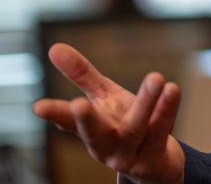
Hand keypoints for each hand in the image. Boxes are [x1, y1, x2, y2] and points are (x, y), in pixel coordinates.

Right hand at [32, 43, 185, 183]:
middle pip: (95, 134)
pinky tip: (172, 89)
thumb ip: (81, 75)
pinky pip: (161, 131)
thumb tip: (54, 47)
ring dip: (146, 103)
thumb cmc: (123, 124)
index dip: (54, 114)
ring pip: (135, 128)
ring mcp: (130, 153)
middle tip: (77, 104)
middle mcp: (106, 145)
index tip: (38, 106)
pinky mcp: (154, 157)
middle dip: (86, 121)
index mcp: (90, 129)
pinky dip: (166, 110)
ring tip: (156, 77)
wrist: (154, 163)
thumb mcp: (103, 98)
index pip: (68, 122)